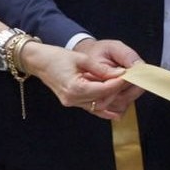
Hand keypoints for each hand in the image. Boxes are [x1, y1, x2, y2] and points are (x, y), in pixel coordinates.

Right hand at [22, 37, 140, 118]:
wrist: (39, 61)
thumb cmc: (57, 57)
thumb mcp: (80, 58)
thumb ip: (100, 68)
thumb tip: (120, 73)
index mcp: (74, 88)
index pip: (102, 89)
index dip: (117, 84)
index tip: (128, 76)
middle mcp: (73, 99)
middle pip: (102, 99)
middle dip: (117, 91)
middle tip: (130, 83)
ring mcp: (72, 102)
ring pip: (97, 106)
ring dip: (112, 100)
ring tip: (126, 93)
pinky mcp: (72, 101)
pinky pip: (91, 108)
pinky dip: (104, 110)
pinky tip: (117, 112)